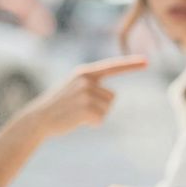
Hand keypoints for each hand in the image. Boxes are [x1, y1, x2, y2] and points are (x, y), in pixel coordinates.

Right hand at [21, 55, 147, 137]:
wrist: (38, 119)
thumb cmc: (59, 106)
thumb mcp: (74, 89)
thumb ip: (92, 86)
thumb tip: (112, 96)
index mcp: (84, 72)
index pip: (112, 66)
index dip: (131, 64)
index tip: (147, 62)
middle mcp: (86, 80)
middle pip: (112, 97)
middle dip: (101, 107)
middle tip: (79, 109)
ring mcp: (86, 93)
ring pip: (107, 109)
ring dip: (96, 116)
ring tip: (77, 114)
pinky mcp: (86, 108)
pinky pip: (101, 119)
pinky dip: (93, 124)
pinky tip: (78, 121)